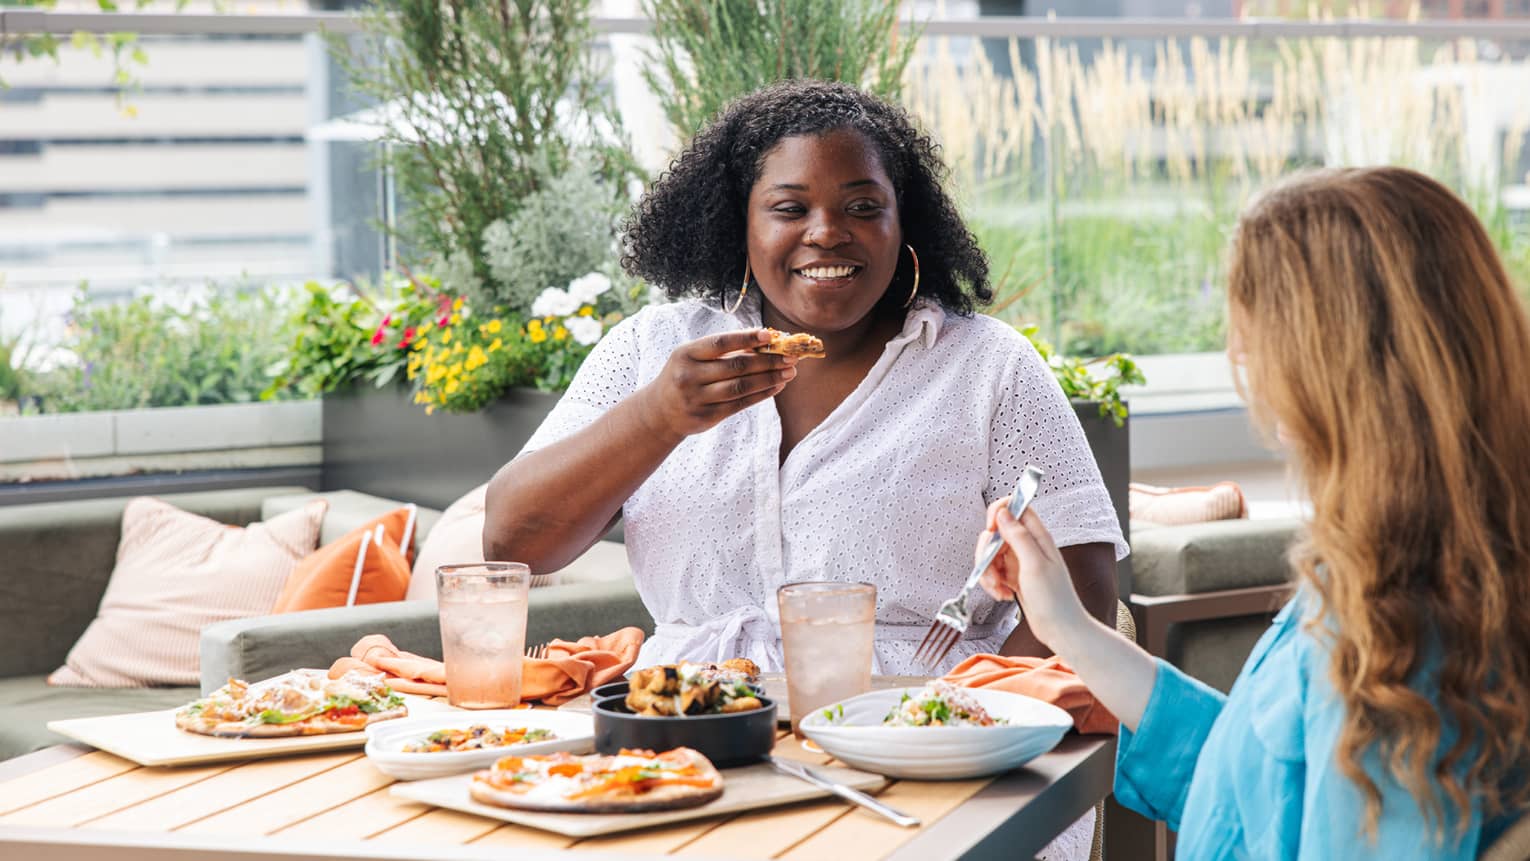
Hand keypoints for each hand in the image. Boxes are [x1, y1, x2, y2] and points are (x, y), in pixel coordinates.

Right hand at [637, 329, 797, 439]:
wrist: (660, 412)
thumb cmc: (684, 375)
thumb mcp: (693, 357)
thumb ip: (722, 351)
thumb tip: (764, 342)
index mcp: (685, 354)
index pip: (720, 343)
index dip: (746, 338)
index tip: (770, 335)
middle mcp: (689, 376)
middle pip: (736, 367)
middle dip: (767, 361)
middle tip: (791, 357)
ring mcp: (697, 398)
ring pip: (741, 387)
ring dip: (769, 379)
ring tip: (789, 372)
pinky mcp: (707, 417)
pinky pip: (740, 404)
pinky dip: (761, 394)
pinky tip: (776, 387)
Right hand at [975, 499, 1091, 651]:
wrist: (1061, 629)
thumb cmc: (1055, 600)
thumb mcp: (1035, 565)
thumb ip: (1018, 537)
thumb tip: (1003, 512)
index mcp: (1038, 537)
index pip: (1015, 508)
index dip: (998, 513)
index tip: (990, 531)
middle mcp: (1029, 546)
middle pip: (996, 533)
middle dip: (986, 553)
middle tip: (992, 574)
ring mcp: (1020, 561)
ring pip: (991, 554)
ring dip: (987, 572)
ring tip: (998, 591)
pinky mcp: (1014, 577)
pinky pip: (994, 571)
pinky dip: (992, 583)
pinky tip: (1003, 596)